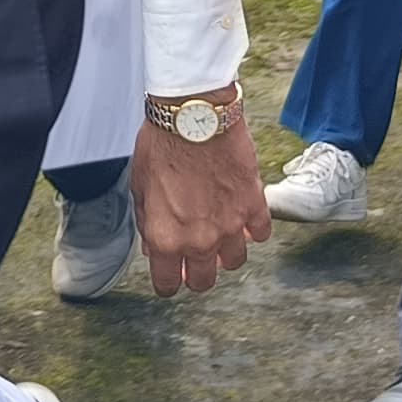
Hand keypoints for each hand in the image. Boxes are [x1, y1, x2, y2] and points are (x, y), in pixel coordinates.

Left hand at [131, 104, 270, 294]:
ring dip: (226, 252)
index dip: (168, 281)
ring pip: (235, 262)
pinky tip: (243, 216)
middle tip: (195, 259)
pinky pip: (260, 233)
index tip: (170, 275)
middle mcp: (198, 240)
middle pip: (204, 281)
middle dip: (197, 273)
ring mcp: (230, 226)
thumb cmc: (162, 146)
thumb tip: (154, 247)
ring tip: (220, 234)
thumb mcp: (140, 189)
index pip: (167, 284)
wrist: (193, 117)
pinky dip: (253, 229)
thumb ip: (149, 225)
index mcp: (165, 239)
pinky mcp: (254, 206)